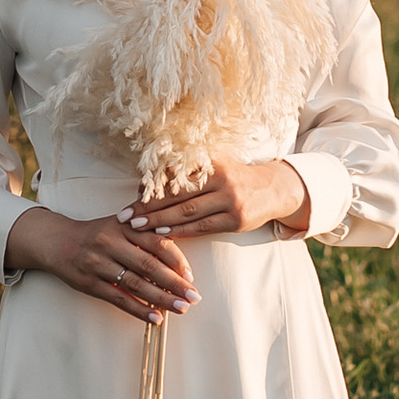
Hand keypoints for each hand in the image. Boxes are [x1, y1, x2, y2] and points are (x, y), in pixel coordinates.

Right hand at [4, 203, 202, 317]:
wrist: (56, 241)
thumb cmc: (96, 234)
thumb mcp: (119, 225)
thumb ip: (144, 236)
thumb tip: (178, 260)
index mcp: (123, 226)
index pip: (156, 242)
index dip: (176, 260)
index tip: (191, 276)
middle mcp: (111, 242)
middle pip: (149, 265)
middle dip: (175, 283)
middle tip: (194, 297)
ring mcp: (98, 263)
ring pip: (135, 284)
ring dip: (161, 299)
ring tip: (181, 309)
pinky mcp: (89, 282)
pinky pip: (118, 298)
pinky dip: (138, 310)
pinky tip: (155, 318)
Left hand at [129, 158, 309, 241]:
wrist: (273, 189)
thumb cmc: (235, 178)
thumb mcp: (215, 167)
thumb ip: (187, 173)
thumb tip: (147, 184)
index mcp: (212, 163)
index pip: (176, 176)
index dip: (152, 187)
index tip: (131, 196)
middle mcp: (221, 179)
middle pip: (177, 195)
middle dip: (149, 207)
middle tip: (125, 216)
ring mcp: (230, 200)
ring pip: (188, 212)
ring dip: (160, 221)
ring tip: (138, 227)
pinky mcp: (236, 219)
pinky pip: (203, 227)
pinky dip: (181, 231)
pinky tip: (163, 235)